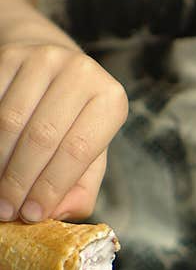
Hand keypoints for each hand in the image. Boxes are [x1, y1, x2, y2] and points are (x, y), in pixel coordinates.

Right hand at [0, 43, 127, 222]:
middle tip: (7, 210)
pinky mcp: (11, 55)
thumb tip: (58, 213)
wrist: (54, 71)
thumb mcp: (92, 153)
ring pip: (9, 121)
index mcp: (111, 100)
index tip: (32, 214)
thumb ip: (82, 187)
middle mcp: (82, 73)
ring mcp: (44, 59)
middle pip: (42, 137)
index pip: (77, 150)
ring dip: (0, 163)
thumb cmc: (77, 121)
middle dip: (20, 180)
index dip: (52, 186)